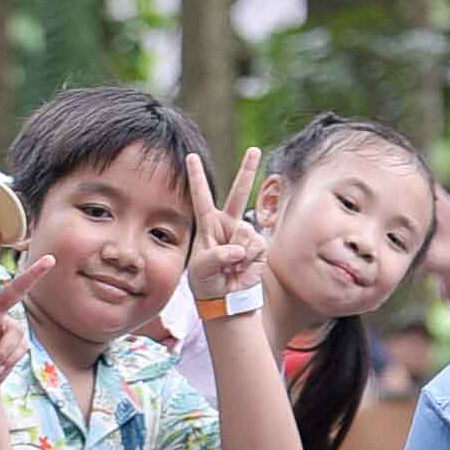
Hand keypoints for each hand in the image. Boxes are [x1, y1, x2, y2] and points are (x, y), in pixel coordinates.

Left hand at [192, 146, 267, 302]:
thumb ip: (217, 256)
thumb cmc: (206, 283)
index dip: (196, 176)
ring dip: (236, 254)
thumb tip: (238, 251)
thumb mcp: (201, 270)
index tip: (191, 156)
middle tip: (255, 149)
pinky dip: (247, 261)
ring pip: (244, 231)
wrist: (226, 300)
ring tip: (230, 268)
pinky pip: (254, 246)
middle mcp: (228, 225)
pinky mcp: (259, 247)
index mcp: (208, 225)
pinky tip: (241, 270)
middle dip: (248, 170)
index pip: (201, 196)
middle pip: (238, 192)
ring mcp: (244, 234)